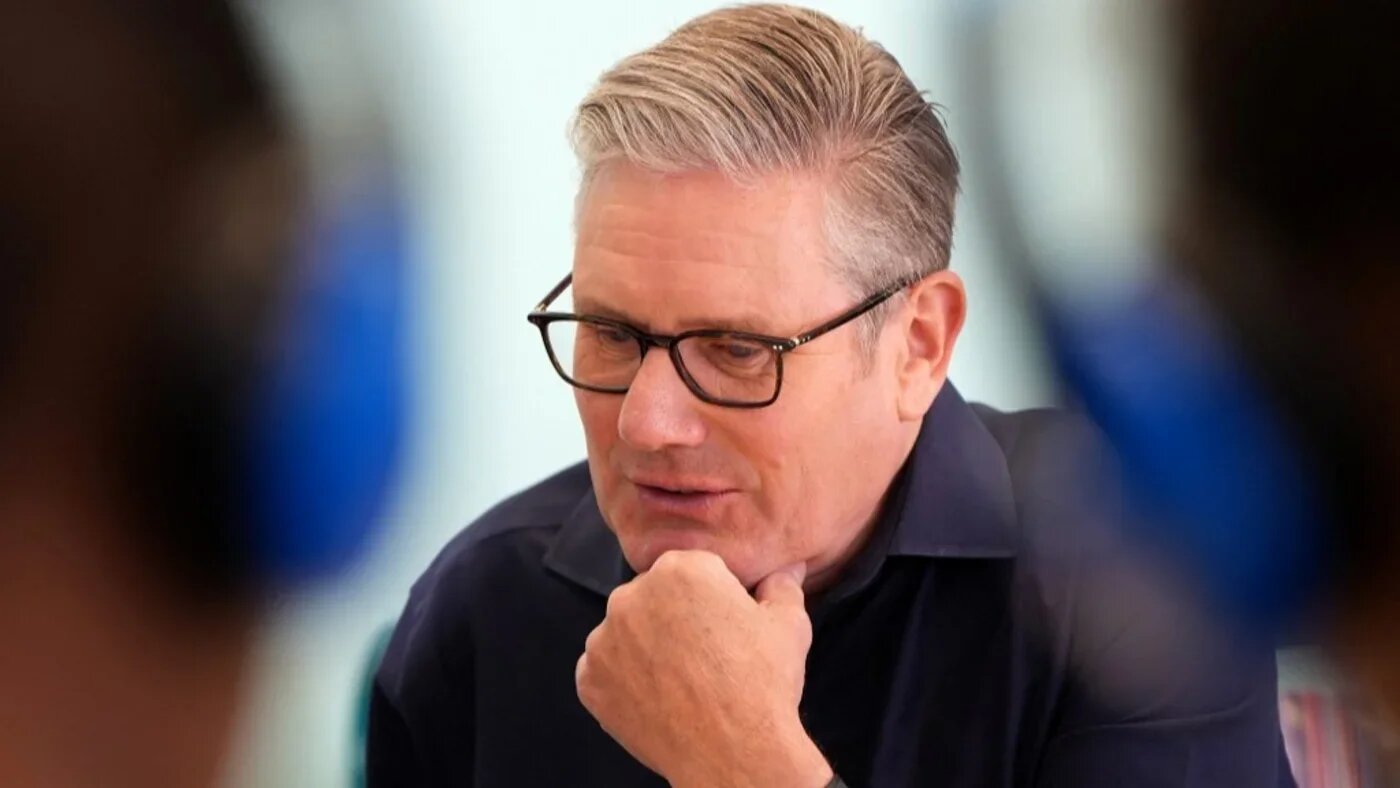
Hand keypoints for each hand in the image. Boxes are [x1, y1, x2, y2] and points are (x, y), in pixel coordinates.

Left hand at [576, 550, 832, 787]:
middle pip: (655, 597)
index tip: (728, 626)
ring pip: (627, 632)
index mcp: (680, 569)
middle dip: (675, 617)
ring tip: (683, 680)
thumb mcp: (788, 625)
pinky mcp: (589, 679)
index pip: (695, 570)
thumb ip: (781, 586)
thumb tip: (789, 568)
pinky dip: (625, 681)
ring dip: (646, 647)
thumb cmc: (763, 683)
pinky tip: (658, 698)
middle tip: (707, 656)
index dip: (716, 598)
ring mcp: (603, 639)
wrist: (733, 753)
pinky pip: (606, 670)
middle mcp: (631, 595)